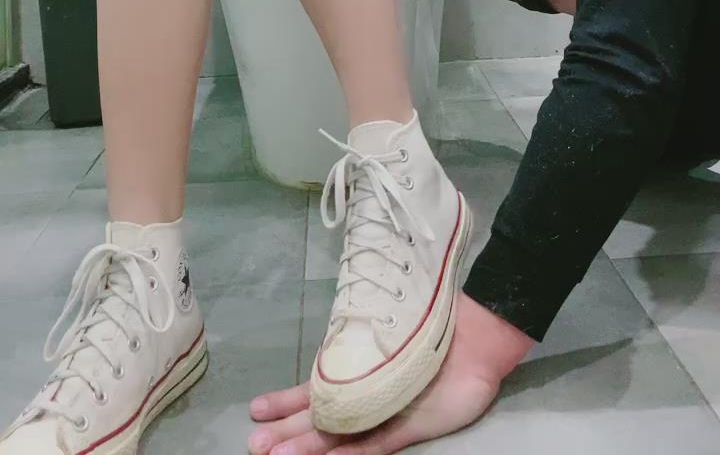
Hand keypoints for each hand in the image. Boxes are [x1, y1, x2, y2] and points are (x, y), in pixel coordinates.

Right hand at [248, 295, 505, 454]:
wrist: (478, 335)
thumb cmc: (431, 325)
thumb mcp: (389, 328)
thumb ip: (358, 343)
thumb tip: (324, 345)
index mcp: (360, 371)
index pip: (314, 392)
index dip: (285, 404)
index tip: (255, 409)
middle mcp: (367, 396)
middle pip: (320, 419)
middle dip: (287, 434)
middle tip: (253, 445)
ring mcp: (386, 414)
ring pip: (338, 435)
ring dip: (308, 448)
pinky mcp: (411, 427)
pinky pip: (374, 444)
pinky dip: (348, 453)